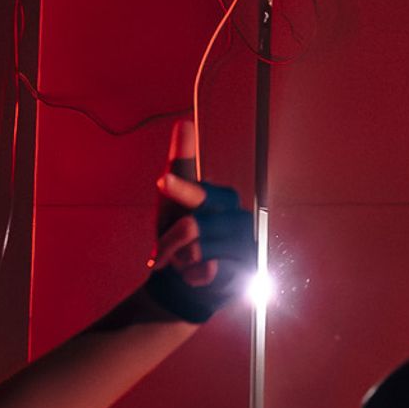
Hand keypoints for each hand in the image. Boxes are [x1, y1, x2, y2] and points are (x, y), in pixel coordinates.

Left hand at [139, 120, 253, 321]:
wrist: (186, 284)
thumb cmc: (180, 237)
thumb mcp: (172, 202)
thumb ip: (181, 163)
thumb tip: (185, 122)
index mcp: (222, 199)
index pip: (199, 192)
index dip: (179, 190)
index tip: (163, 182)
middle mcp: (238, 218)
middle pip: (191, 225)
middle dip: (169, 242)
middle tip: (166, 250)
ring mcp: (244, 246)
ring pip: (195, 250)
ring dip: (179, 261)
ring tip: (183, 263)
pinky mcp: (245, 271)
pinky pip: (207, 271)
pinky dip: (192, 276)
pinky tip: (197, 275)